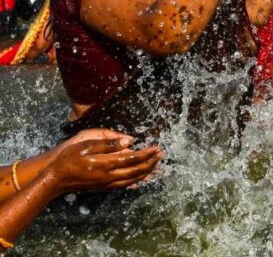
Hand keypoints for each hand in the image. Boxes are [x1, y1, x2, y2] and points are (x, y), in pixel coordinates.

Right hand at [45, 133, 162, 194]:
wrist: (56, 180)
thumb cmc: (69, 159)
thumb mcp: (87, 145)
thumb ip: (109, 143)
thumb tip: (130, 140)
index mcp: (107, 163)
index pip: (134, 158)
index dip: (148, 153)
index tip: (157, 148)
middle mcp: (110, 176)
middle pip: (137, 170)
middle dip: (151, 163)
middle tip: (161, 155)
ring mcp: (108, 183)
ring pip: (133, 179)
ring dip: (147, 172)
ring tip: (156, 165)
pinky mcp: (105, 187)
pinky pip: (126, 185)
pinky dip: (137, 180)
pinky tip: (142, 178)